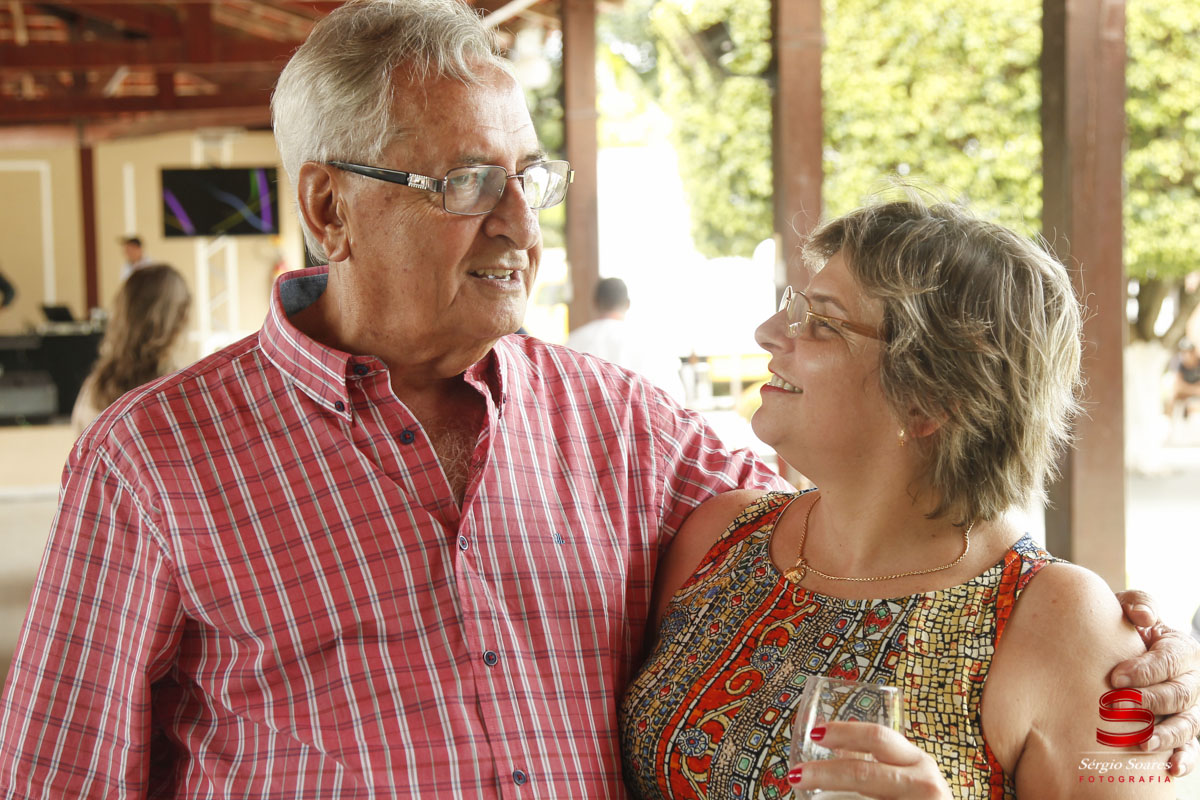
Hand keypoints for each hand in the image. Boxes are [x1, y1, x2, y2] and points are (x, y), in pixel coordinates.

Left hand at [787, 721, 950, 798]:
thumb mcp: (909, 776)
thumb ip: (877, 761)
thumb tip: (835, 744)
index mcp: (918, 762)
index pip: (879, 737)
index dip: (844, 732)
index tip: (815, 733)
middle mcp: (923, 784)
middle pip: (863, 773)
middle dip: (824, 773)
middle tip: (795, 775)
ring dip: (829, 798)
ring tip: (801, 795)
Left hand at [1112, 589, 1199, 775]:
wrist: (1119, 649)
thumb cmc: (1124, 628)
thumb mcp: (1129, 608)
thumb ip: (1137, 604)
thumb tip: (1143, 616)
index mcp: (1181, 649)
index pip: (1169, 660)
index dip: (1144, 669)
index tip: (1114, 676)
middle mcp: (1191, 680)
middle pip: (1179, 694)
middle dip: (1150, 701)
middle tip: (1120, 705)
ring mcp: (1189, 708)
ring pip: (1187, 724)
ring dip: (1166, 735)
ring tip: (1143, 742)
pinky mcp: (1182, 730)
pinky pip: (1190, 747)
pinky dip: (1183, 758)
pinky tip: (1170, 768)